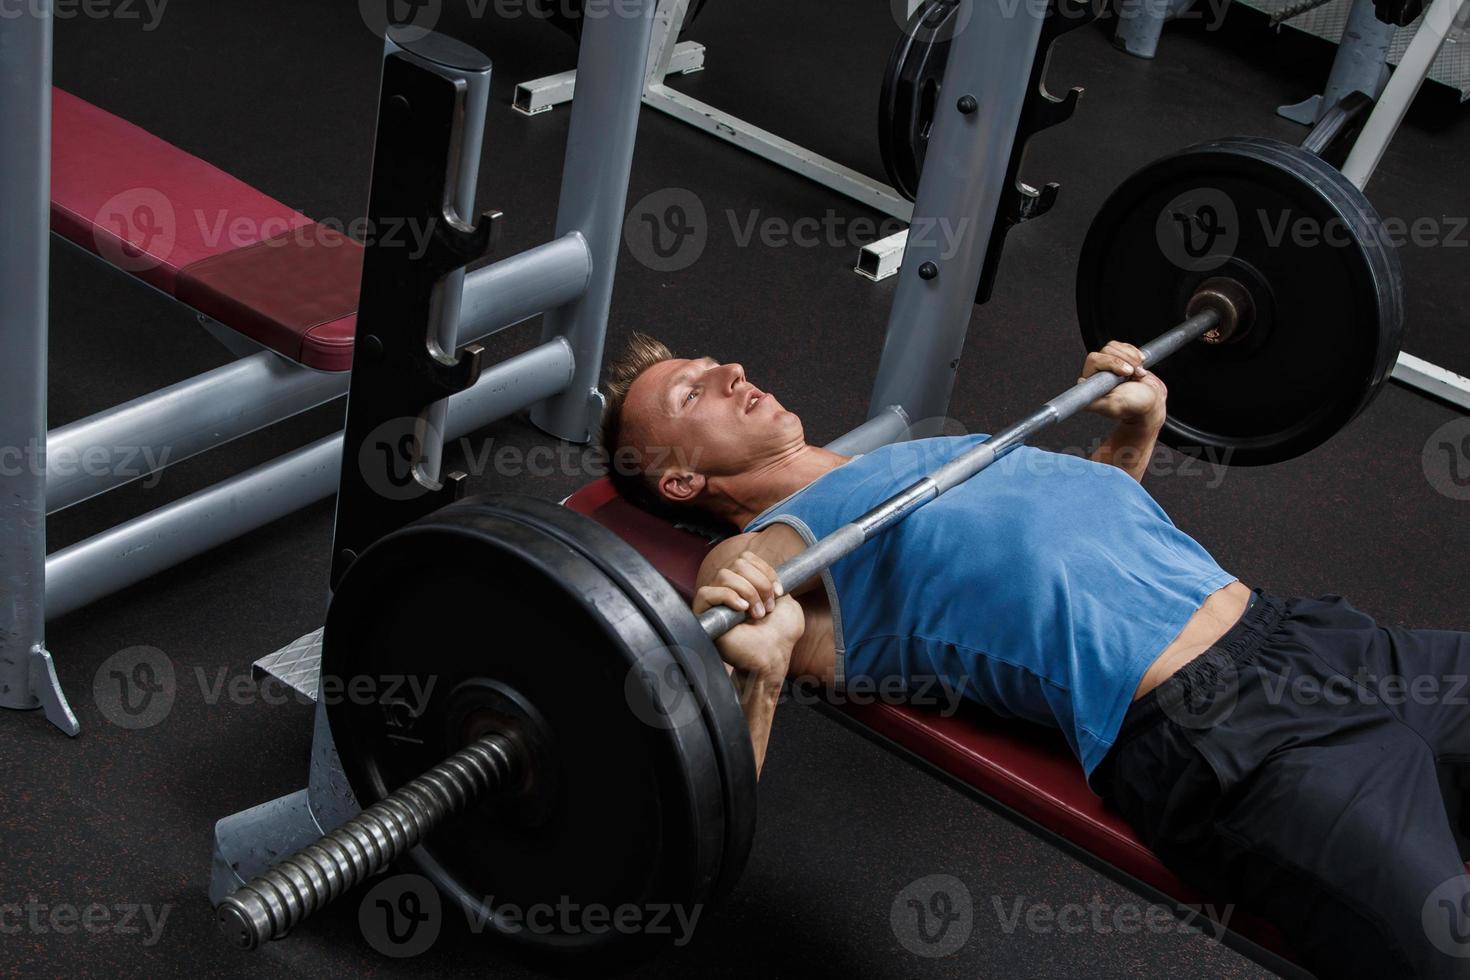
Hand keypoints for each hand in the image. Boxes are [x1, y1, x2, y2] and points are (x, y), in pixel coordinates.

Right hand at [693, 550, 804, 679]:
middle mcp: (728, 589)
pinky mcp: (704, 616)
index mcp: (745, 584)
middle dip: (759, 583)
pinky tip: (742, 610)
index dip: (764, 570)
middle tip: (768, 606)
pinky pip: (706, 593)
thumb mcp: (786, 599)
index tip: (779, 591)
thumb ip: (773, 580)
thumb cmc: (780, 634)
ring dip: (748, 592)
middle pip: (737, 564)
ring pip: (724, 575)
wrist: (773, 657)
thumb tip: (763, 567)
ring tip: (757, 613)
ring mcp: (715, 602)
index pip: (745, 558)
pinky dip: (728, 597)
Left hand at [1081, 340, 1167, 426]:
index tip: (1128, 374)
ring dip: (1132, 358)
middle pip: (1106, 351)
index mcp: (1092, 384)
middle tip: (1133, 374)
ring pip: (1114, 347)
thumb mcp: (1113, 406)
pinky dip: (1135, 354)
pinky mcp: (1118, 358)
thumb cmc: (1134, 406)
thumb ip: (1094, 401)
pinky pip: (1123, 346)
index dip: (1113, 363)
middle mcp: (1097, 373)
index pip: (1094, 360)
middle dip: (1125, 361)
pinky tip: (1139, 366)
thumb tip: (1079, 385)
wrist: (1152, 400)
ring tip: (1138, 373)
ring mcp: (1108, 364)